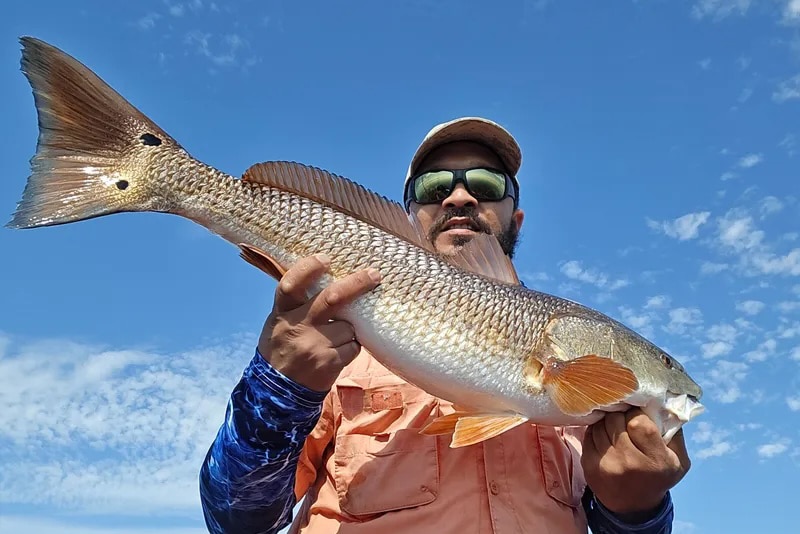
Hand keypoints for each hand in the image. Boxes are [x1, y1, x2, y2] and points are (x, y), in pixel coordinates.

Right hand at [258, 254, 381, 391]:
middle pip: (331, 298)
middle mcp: (298, 327)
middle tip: (374, 275)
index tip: (326, 258)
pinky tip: (338, 353)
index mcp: (282, 313)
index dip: (308, 268)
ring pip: (348, 326)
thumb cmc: (282, 350)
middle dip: (356, 284)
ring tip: (335, 339)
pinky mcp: (329, 363)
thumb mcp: (280, 323)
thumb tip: (328, 275)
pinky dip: (351, 347)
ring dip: (349, 330)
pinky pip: (353, 347)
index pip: (290, 284)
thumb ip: (297, 303)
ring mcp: (314, 346)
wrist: (277, 394)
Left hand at [581, 409, 690, 522]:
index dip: (637, 414)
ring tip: (615, 425)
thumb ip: (674, 431)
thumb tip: (662, 403)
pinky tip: (605, 434)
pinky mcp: (589, 465)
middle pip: (615, 420)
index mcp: (655, 461)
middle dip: (620, 414)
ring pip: (600, 425)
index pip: (639, 422)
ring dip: (607, 421)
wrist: (634, 507)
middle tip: (625, 417)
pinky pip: (588, 434)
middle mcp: (628, 463)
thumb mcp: (679, 460)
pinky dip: (596, 430)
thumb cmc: (658, 477)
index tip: (638, 416)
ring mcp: (606, 464)